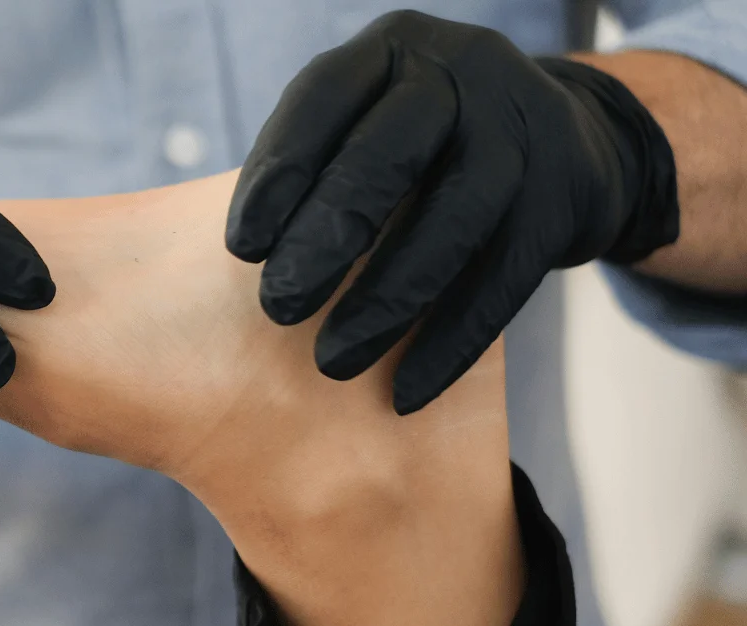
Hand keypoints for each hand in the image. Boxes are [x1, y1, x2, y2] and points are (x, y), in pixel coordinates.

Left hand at [226, 10, 678, 413]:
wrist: (568, 138)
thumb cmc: (429, 147)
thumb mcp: (375, 122)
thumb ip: (321, 166)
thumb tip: (250, 267)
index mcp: (392, 51)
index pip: (324, 98)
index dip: (279, 173)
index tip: (240, 250)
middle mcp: (463, 72)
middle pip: (388, 156)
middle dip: (326, 240)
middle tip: (278, 309)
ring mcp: (523, 129)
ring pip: (453, 222)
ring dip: (386, 302)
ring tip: (332, 362)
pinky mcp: (566, 195)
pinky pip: (504, 280)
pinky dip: (451, 342)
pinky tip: (407, 391)